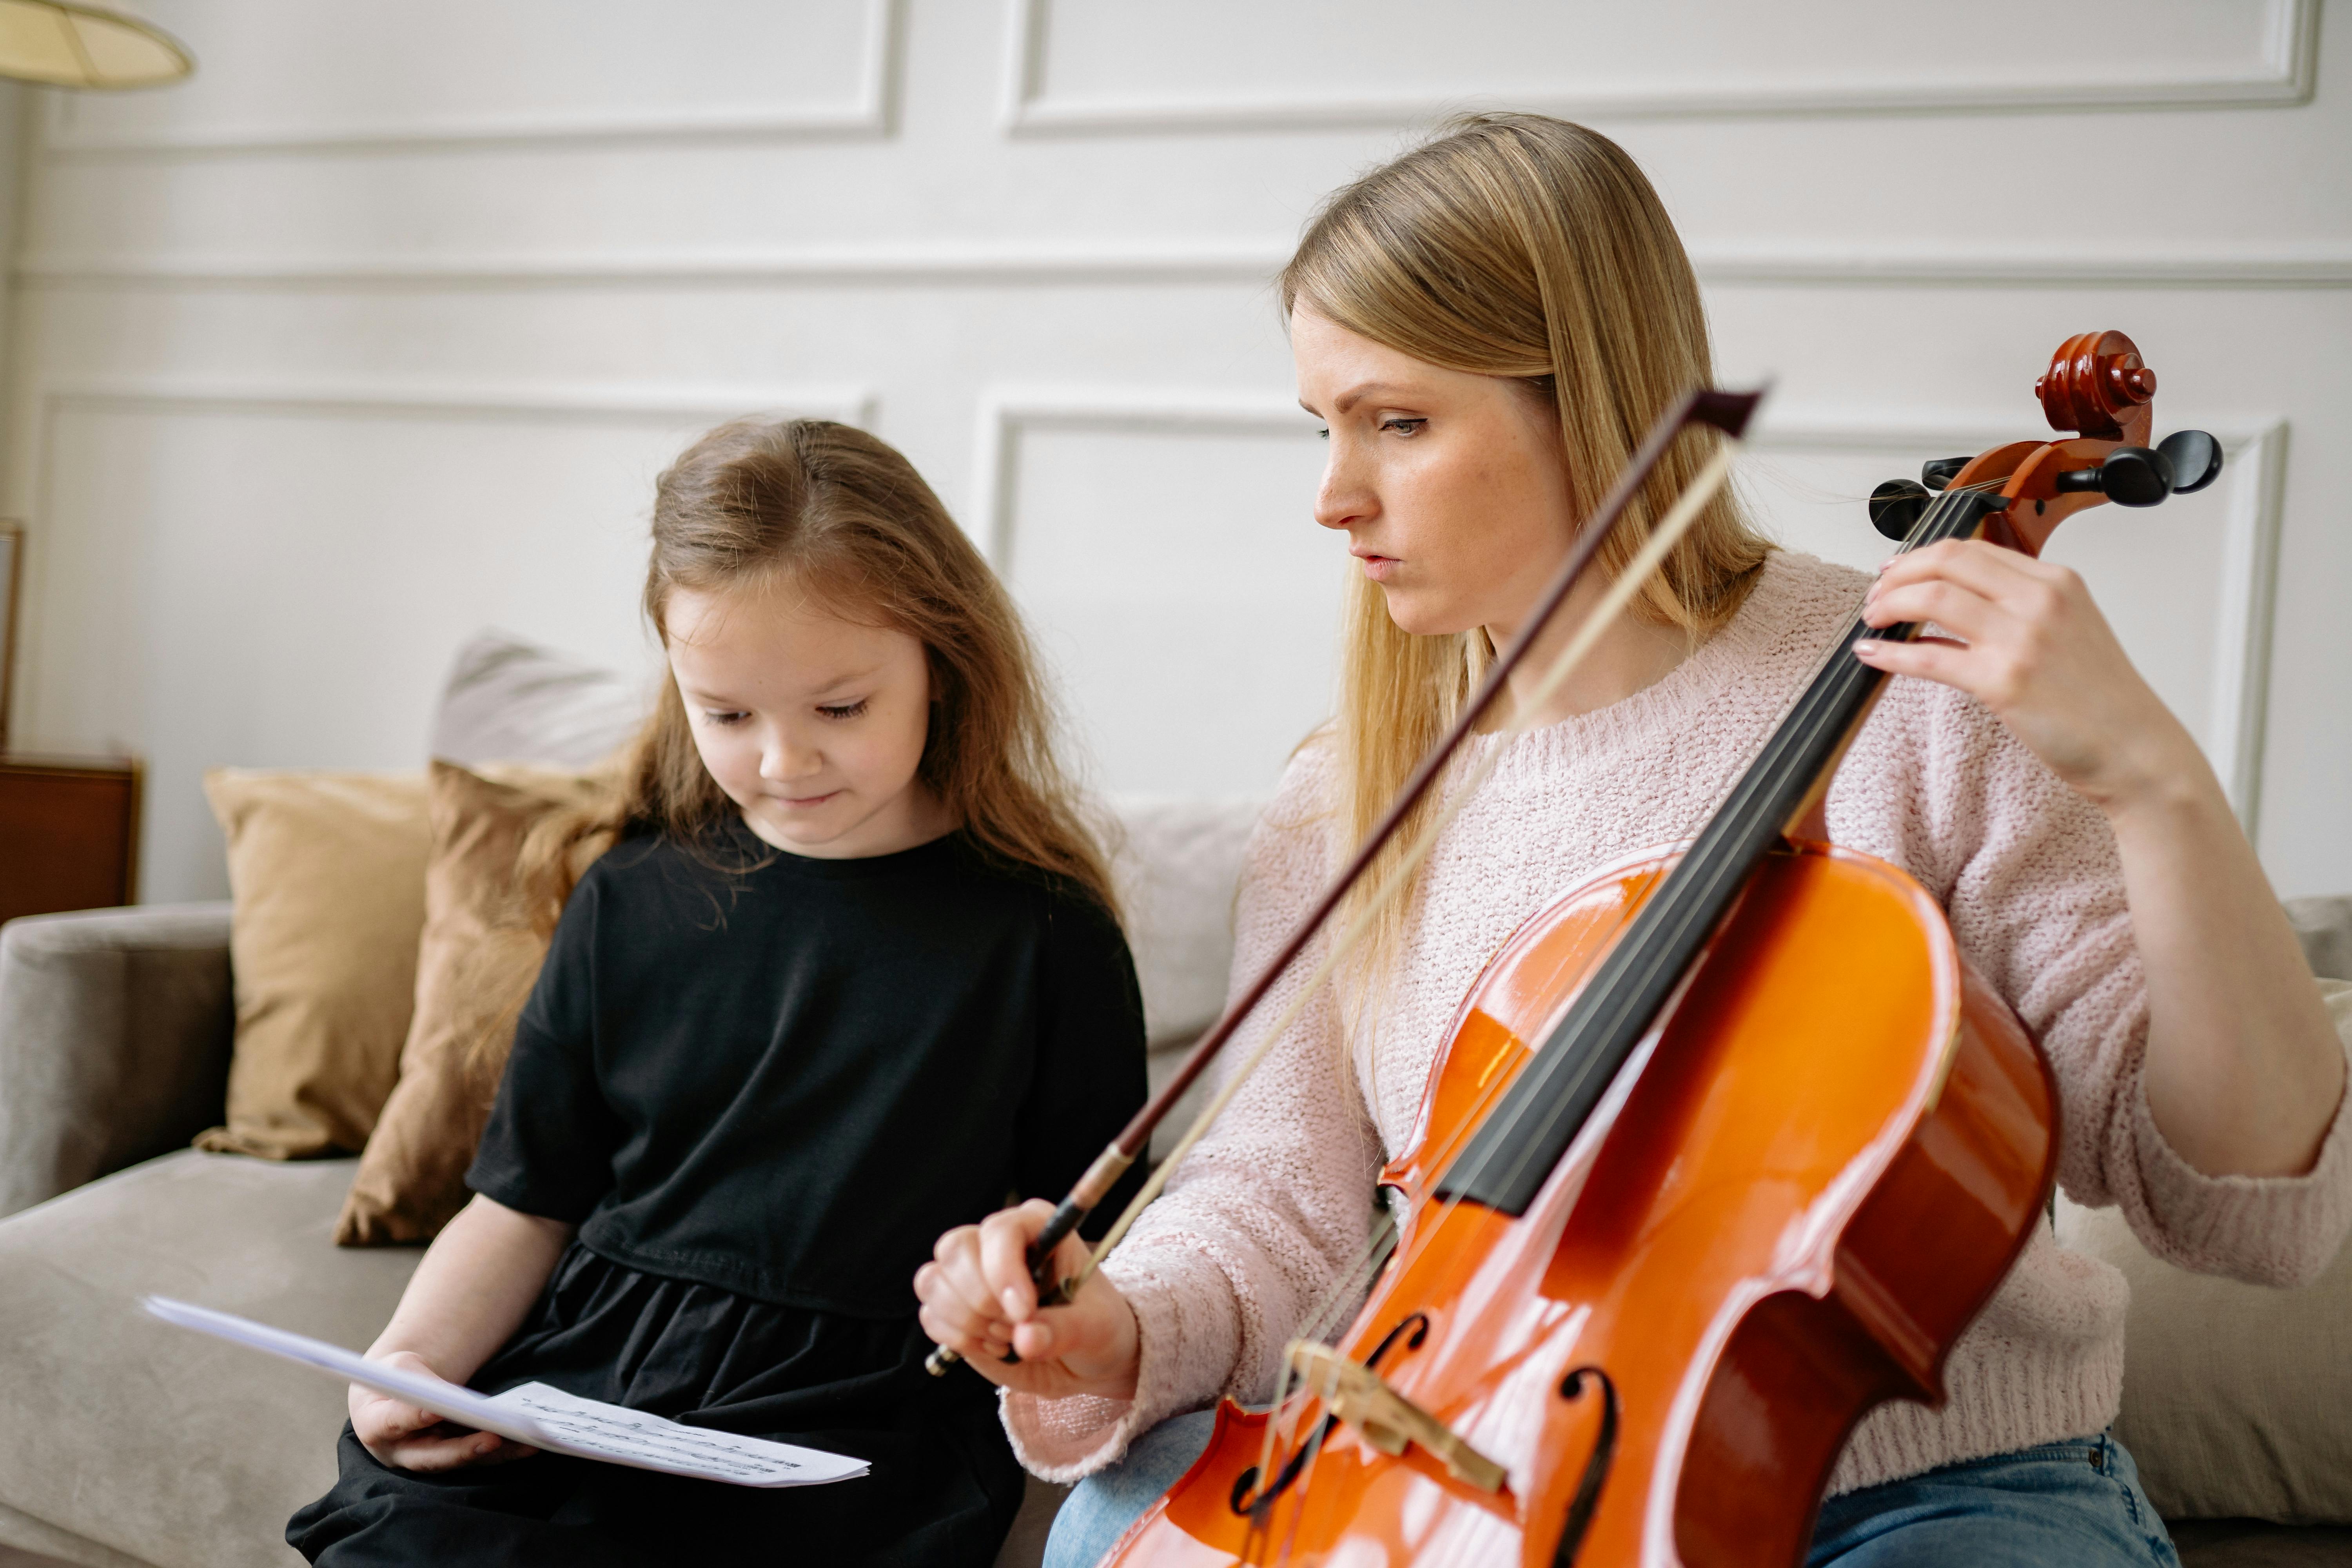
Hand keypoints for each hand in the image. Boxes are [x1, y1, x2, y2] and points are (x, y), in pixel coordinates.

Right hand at [349, 1351, 538, 1471]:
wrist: (393, 1395)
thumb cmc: (395, 1378)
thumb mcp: (400, 1369)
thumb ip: (419, 1382)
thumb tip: (453, 1398)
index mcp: (375, 1426)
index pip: (392, 1423)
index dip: (413, 1417)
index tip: (434, 1409)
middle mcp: (401, 1453)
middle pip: (433, 1456)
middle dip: (465, 1449)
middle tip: (494, 1438)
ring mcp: (427, 1459)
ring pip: (463, 1462)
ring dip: (496, 1454)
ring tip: (527, 1442)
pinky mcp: (451, 1459)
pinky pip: (478, 1459)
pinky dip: (504, 1453)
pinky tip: (530, 1445)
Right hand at [915, 1199, 1139, 1401]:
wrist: (1085, 1357)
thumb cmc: (1098, 1327)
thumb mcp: (1096, 1328)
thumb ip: (1064, 1330)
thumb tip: (1027, 1339)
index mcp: (1036, 1226)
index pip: (1000, 1231)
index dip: (1003, 1272)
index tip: (1024, 1312)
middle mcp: (997, 1242)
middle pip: (955, 1249)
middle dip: (980, 1299)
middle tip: (1015, 1328)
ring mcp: (970, 1273)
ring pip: (933, 1280)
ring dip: (966, 1320)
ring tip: (1006, 1339)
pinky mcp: (954, 1307)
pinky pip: (930, 1315)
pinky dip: (957, 1338)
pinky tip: (992, 1347)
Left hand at [1855, 539, 2201, 814]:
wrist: (2136, 749)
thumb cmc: (2101, 699)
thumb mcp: (2070, 630)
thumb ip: (2019, 608)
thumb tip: (1953, 602)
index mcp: (2057, 582)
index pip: (1973, 550)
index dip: (1923, 557)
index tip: (1898, 572)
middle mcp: (2041, 600)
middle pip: (1947, 562)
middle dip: (1899, 574)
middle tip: (1876, 596)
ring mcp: (2023, 638)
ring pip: (1932, 598)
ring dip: (1889, 606)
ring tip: (1873, 621)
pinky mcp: (2004, 681)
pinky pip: (1929, 657)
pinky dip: (1890, 653)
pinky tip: (1872, 655)